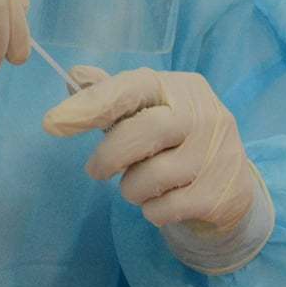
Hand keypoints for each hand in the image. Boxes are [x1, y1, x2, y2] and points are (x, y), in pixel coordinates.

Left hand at [42, 67, 272, 273]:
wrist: (232, 187)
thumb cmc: (176, 142)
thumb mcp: (149, 112)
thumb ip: (112, 96)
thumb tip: (74, 75)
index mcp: (181, 88)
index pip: (131, 88)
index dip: (91, 105)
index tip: (53, 123)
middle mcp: (203, 115)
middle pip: (138, 134)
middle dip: (107, 157)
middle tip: (96, 171)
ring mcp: (215, 155)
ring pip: (148, 177)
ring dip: (132, 189)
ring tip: (142, 185)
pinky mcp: (218, 194)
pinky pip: (163, 208)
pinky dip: (152, 211)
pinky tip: (163, 201)